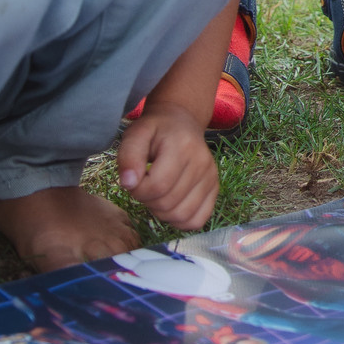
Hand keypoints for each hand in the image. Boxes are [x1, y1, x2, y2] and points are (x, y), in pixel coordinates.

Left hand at [119, 106, 219, 229]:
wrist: (182, 123)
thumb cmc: (155, 131)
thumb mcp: (136, 135)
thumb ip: (129, 156)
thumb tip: (128, 183)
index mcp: (183, 146)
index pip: (157, 186)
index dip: (137, 190)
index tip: (133, 179)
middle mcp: (203, 162)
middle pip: (168, 204)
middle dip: (148, 201)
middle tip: (144, 185)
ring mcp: (211, 177)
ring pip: (182, 216)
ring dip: (161, 212)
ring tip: (156, 194)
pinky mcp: (214, 189)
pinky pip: (197, 220)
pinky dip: (179, 220)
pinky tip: (170, 205)